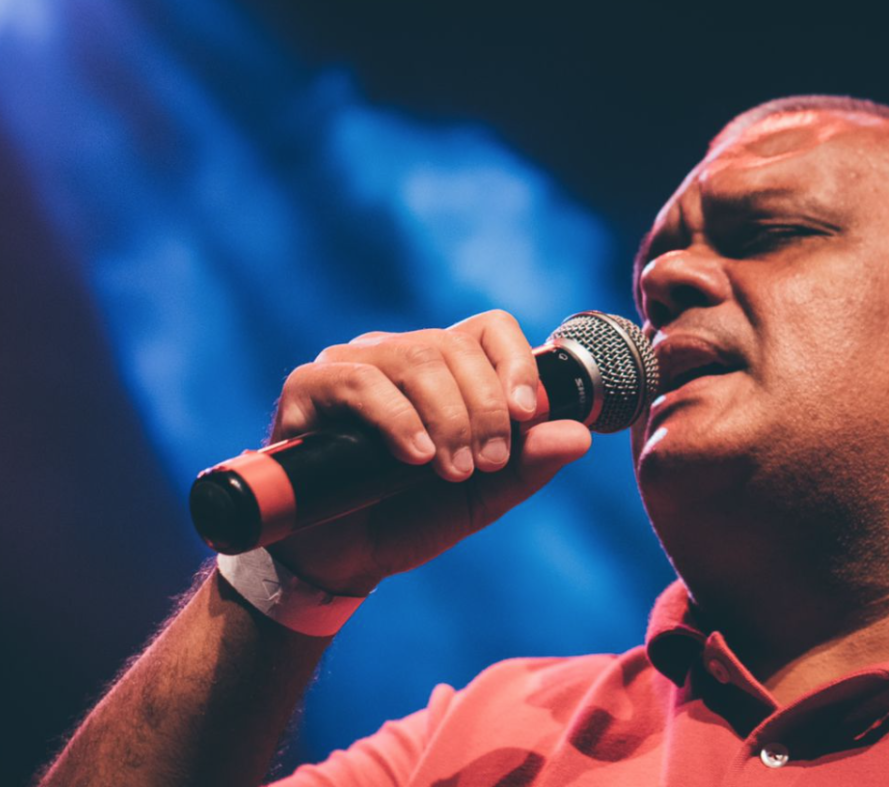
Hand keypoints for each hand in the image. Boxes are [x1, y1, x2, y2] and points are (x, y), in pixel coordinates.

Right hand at [264, 310, 591, 594]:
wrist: (341, 559)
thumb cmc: (408, 517)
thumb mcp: (482, 496)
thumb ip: (528, 464)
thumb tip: (579, 434)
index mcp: (444, 369)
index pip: (490, 329)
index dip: (517, 363)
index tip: (527, 415)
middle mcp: (398, 355)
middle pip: (455, 345)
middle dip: (483, 409)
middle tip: (486, 464)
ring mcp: (351, 365)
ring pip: (415, 358)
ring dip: (448, 417)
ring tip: (453, 470)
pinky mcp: (308, 386)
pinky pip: (360, 381)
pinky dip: (399, 419)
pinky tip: (416, 456)